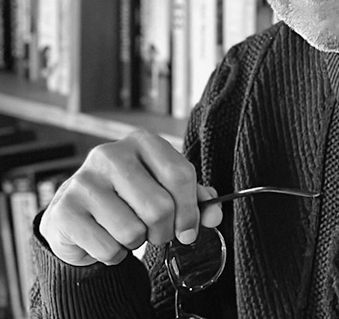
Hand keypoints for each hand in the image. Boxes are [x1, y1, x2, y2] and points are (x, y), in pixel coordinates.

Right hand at [39, 129, 222, 266]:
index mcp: (142, 142)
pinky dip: (114, 254)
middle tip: (157, 233)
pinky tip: (106, 239)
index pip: (180, 174)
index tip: (189, 230)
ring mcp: (84, 181)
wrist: (77, 214)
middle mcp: (110, 154)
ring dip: (136, 242)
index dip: (191, 209)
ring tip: (128, 231)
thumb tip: (214, 215)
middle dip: (164, 231)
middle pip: (159, 207)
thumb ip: (194, 200)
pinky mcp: (66, 210)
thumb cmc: (129, 198)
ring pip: (132, 231)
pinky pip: (108, 248)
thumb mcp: (164, 189)